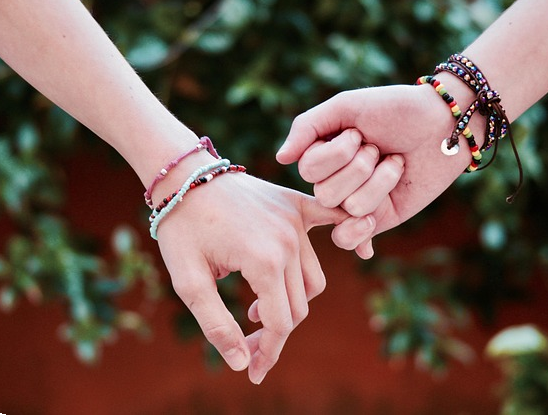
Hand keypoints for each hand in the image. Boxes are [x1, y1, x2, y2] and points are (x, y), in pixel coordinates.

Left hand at [153, 165, 346, 383]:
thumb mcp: (188, 281)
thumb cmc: (182, 228)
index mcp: (263, 261)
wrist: (185, 176)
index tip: (253, 371)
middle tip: (245, 339)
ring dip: (292, 302)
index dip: (267, 352)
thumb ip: (217, 325)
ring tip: (256, 308)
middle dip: (274, 332)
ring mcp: (297, 221)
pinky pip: (334, 223)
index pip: (280, 322)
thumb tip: (242, 363)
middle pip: (299, 305)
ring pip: (313, 279)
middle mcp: (289, 241)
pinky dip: (352, 236)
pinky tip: (365, 252)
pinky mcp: (297, 205)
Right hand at [276, 83, 479, 257]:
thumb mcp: (347, 106)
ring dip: (381, 182)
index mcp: (322, 153)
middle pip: (326, 193)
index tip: (361, 132)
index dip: (339, 152)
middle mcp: (334, 179)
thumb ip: (307, 126)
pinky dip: (358, 234)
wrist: (443, 125)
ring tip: (395, 164)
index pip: (309, 169)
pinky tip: (371, 222)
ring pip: (349, 209)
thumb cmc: (395, 109)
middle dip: (361, 167)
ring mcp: (354, 201)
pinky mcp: (377, 219)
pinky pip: (349, 239)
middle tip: (380, 148)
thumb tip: (280, 158)